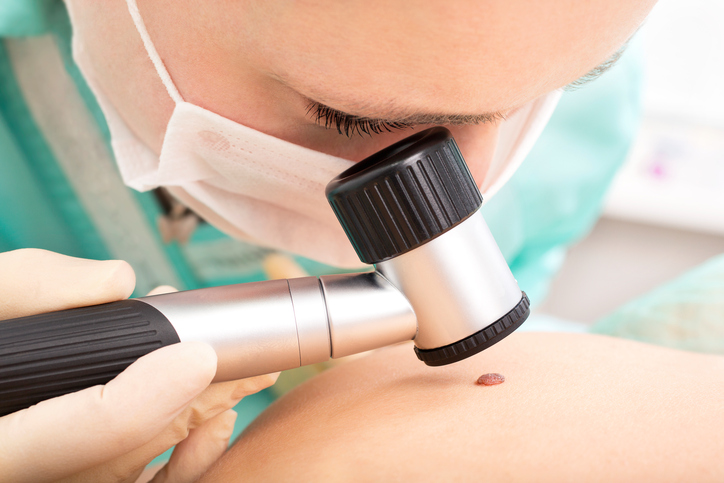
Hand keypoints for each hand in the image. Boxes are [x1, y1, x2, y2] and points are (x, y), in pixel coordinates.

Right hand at [0, 249, 277, 482]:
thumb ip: (30, 286)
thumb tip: (117, 281)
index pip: (80, 429)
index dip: (143, 396)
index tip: (198, 351)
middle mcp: (25, 470)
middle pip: (125, 450)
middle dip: (198, 399)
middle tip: (253, 356)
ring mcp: (54, 482)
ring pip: (135, 472)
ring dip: (198, 422)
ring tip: (244, 375)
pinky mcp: (73, 479)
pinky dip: (185, 465)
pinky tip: (214, 426)